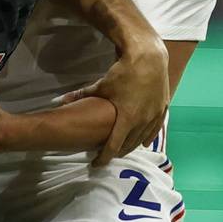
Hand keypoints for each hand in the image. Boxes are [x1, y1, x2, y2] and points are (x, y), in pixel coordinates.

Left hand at [60, 38, 168, 163]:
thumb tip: (59, 101)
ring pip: (142, 139)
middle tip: (107, 155)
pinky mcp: (162, 109)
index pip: (114, 147)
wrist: (149, 58)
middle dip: (117, 153)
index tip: (96, 164)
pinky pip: (155, 129)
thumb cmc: (123, 72)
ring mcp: (154, 116)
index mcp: (126, 118)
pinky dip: (147, 137)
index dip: (104, 158)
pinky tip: (143, 142)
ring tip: (122, 149)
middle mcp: (142, 121)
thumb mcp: (101, 85)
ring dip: (131, 146)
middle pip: (128, 146)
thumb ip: (81, 95)